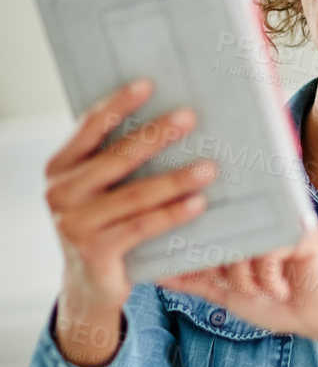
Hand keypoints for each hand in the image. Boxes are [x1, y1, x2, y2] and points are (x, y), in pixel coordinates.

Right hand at [44, 79, 214, 365]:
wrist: (88, 282)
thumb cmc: (103, 219)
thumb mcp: (98, 186)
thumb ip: (114, 156)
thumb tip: (168, 115)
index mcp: (60, 166)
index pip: (89, 126)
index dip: (118, 104)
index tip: (148, 84)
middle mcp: (60, 192)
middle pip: (117, 157)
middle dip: (156, 135)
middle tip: (189, 117)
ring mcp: (74, 224)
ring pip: (135, 195)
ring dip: (176, 179)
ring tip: (209, 167)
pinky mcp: (94, 252)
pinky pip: (142, 227)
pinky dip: (173, 214)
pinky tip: (198, 203)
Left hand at [161, 225, 317, 366]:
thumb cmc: (279, 301)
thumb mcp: (229, 293)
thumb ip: (196, 281)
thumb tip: (156, 274)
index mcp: (246, 226)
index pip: (210, 224)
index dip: (199, 243)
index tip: (189, 258)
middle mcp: (264, 216)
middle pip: (222, 233)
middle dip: (225, 269)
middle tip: (240, 285)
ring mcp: (282, 220)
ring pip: (240, 245)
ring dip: (247, 279)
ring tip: (265, 289)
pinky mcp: (301, 230)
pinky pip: (266, 252)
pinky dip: (268, 279)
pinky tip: (282, 287)